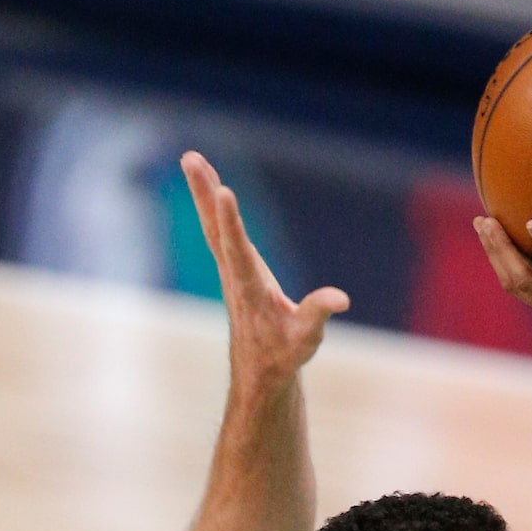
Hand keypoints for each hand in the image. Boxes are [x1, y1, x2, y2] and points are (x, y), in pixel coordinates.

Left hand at [182, 152, 348, 388]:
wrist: (260, 371)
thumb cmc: (284, 355)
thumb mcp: (306, 340)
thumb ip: (318, 315)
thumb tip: (340, 299)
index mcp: (252, 291)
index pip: (239, 252)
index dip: (231, 223)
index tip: (223, 192)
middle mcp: (235, 276)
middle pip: (216, 230)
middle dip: (204, 195)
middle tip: (190, 160)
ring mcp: (231, 271)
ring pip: (213, 226)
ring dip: (202, 192)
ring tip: (191, 159)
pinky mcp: (234, 269)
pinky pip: (219, 231)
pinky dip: (212, 206)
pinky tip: (210, 185)